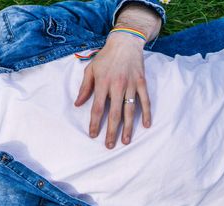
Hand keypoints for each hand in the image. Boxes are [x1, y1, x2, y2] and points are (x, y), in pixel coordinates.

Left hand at [74, 32, 151, 148]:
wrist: (125, 42)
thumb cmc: (105, 57)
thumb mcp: (90, 70)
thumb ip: (84, 88)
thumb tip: (77, 104)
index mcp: (103, 84)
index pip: (98, 108)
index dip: (95, 123)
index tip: (93, 135)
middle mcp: (117, 86)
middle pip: (114, 114)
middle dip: (111, 131)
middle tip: (109, 145)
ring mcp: (130, 85)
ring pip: (130, 110)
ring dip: (128, 127)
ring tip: (125, 141)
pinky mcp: (141, 83)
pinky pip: (145, 100)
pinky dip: (146, 113)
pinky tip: (146, 125)